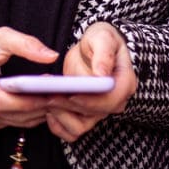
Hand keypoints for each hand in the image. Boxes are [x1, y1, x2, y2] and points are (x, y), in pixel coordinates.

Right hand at [0, 27, 58, 131]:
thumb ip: (25, 44)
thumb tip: (52, 56)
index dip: (25, 101)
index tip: (48, 93)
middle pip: (9, 113)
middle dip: (37, 107)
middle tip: (60, 97)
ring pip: (11, 122)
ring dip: (36, 114)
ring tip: (55, 101)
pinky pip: (9, 124)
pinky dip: (27, 118)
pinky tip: (41, 106)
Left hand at [45, 22, 136, 142]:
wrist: (92, 49)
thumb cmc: (100, 40)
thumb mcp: (103, 37)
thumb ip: (103, 54)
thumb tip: (101, 74)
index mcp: (123, 83)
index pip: (109, 100)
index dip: (90, 100)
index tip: (71, 94)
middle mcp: (114, 102)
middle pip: (92, 115)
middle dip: (69, 106)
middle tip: (48, 95)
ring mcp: (99, 112)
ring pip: (79, 127)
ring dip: (60, 115)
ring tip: (44, 98)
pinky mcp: (84, 116)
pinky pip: (70, 131)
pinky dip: (56, 124)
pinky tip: (46, 108)